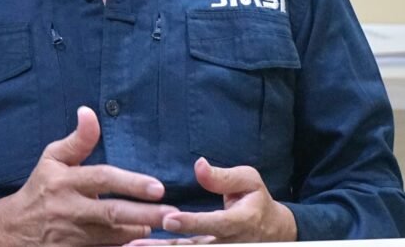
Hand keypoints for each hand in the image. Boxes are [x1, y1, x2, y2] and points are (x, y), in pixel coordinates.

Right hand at [0, 106, 176, 246]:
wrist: (11, 232)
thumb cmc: (39, 190)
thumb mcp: (52, 159)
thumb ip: (78, 140)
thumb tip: (89, 111)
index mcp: (65, 182)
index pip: (102, 179)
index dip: (130, 182)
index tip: (157, 187)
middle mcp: (70, 209)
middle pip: (113, 213)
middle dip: (145, 215)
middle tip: (173, 214)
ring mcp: (72, 237)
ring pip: (114, 237)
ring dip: (140, 234)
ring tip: (165, 228)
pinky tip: (143, 246)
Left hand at [126, 158, 295, 244]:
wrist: (273, 231)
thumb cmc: (256, 200)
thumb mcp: (249, 181)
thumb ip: (223, 177)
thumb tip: (199, 165)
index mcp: (240, 222)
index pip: (214, 224)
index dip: (192, 223)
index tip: (169, 219)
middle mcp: (229, 243)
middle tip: (138, 243)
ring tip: (132, 246)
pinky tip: (140, 246)